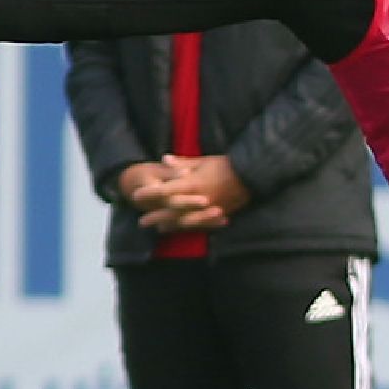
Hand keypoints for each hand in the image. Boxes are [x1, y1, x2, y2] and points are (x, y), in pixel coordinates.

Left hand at [126, 154, 250, 231]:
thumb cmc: (226, 165)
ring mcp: (207, 210)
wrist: (252, 176)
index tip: (136, 195)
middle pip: (171, 211)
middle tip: (141, 222)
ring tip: (157, 229)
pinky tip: (179, 229)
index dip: (149, 194)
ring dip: (169, 225)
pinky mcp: (216, 216)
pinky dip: (186, 228)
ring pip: (184, 221)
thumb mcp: (204, 161)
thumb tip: (163, 159)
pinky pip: (198, 225)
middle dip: (155, 216)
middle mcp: (198, 200)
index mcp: (193, 184)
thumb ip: (182, 163)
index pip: (165, 191)